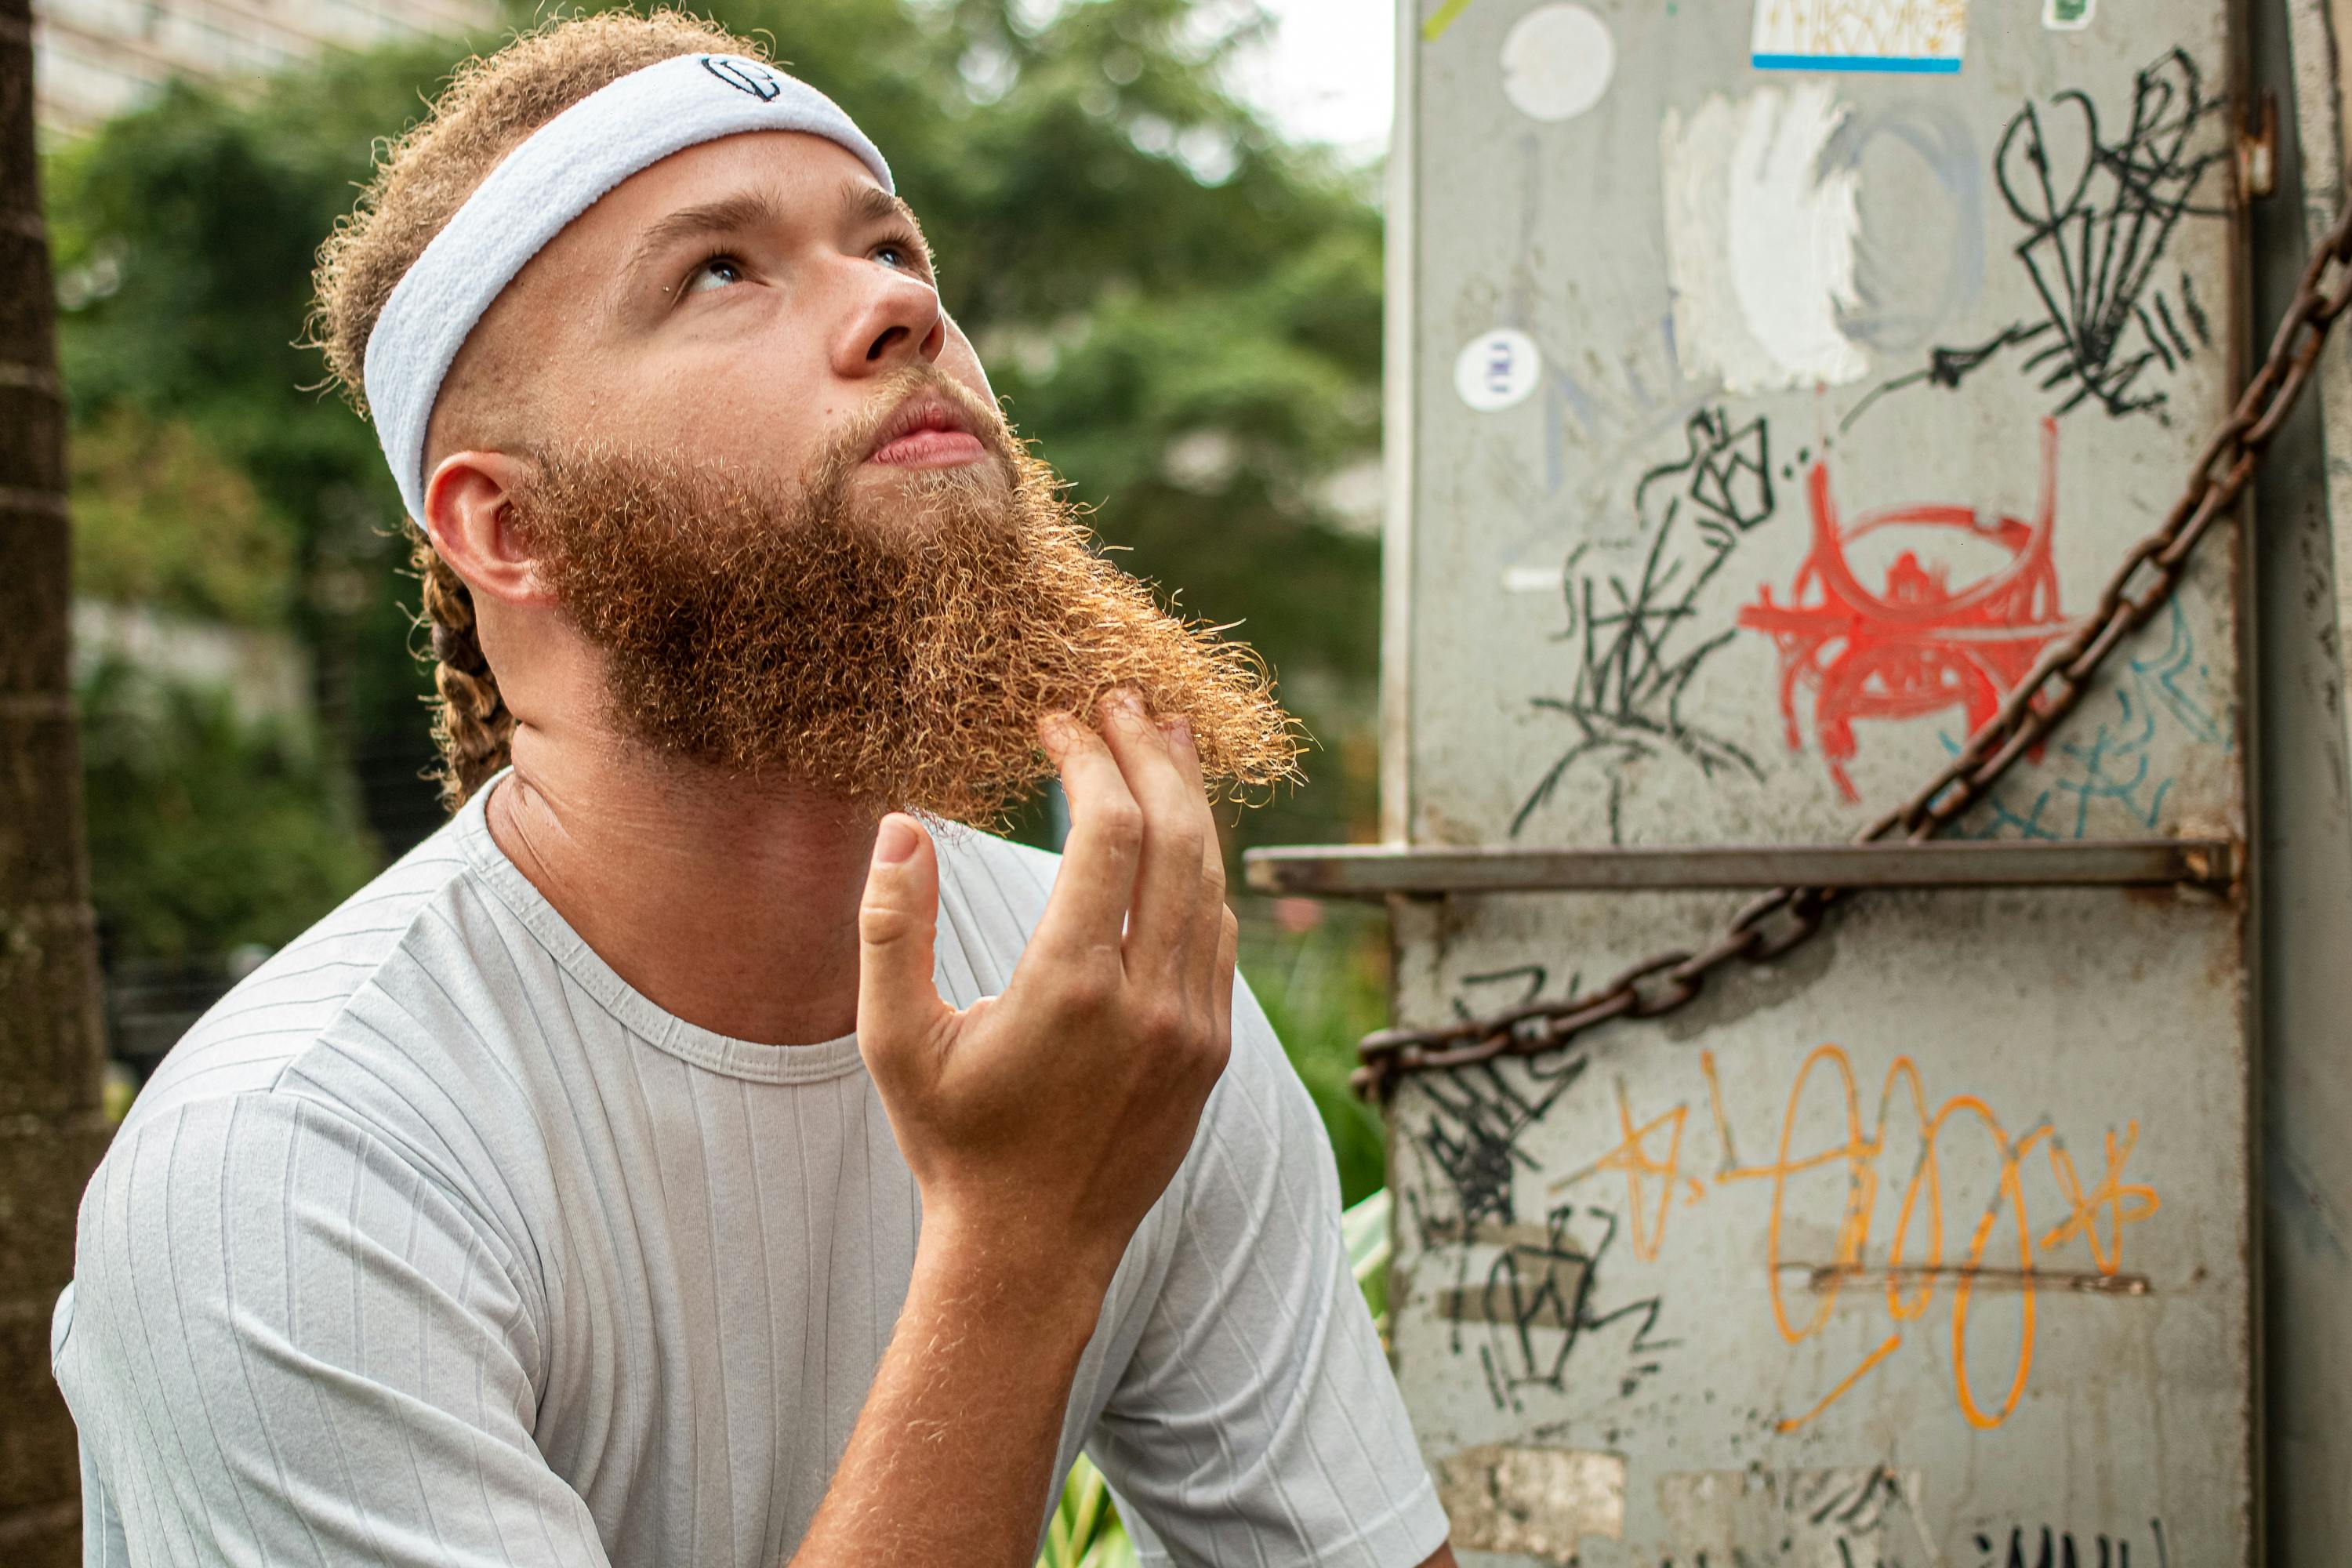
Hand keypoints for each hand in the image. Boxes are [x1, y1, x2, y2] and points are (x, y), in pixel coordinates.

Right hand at [854, 688, 1237, 1295]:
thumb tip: (901, 824)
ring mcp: (1193, 1027)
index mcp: (1070, 988)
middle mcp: (1149, 1002)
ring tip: (1167, 738)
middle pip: (1177, 837)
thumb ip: (891, 928)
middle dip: (1153, 754)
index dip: (1088, 758)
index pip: (1107, 831)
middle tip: (1126, 699)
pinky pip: (1222, 937)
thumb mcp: (894, 1041)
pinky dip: (1204, 872)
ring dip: (1190, 802)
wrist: (1031, 1252)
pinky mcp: (1212, 1050)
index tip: (1058, 719)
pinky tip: (1179, 836)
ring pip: (1213, 881)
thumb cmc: (953, 1145)